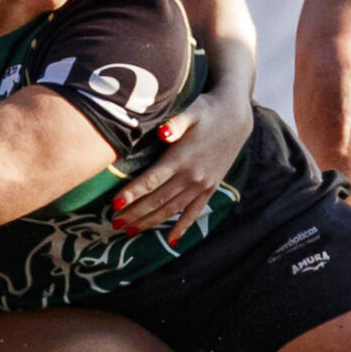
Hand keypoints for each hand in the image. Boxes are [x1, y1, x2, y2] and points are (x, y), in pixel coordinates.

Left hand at [108, 86, 250, 246]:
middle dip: (134, 213)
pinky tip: (172, 241)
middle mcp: (192, 176)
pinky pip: (195, 212)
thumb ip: (176, 122)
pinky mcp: (210, 188)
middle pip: (157, 200)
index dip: (132, 194)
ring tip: (130, 231)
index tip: (114, 205)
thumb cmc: (207, 110)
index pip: (151, 181)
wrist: (236, 117)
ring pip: (172, 209)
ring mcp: (202, 185)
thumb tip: (163, 132)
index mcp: (182, 158)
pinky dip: (183, 227)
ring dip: (150, 222)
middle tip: (114, 224)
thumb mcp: (192, 111)